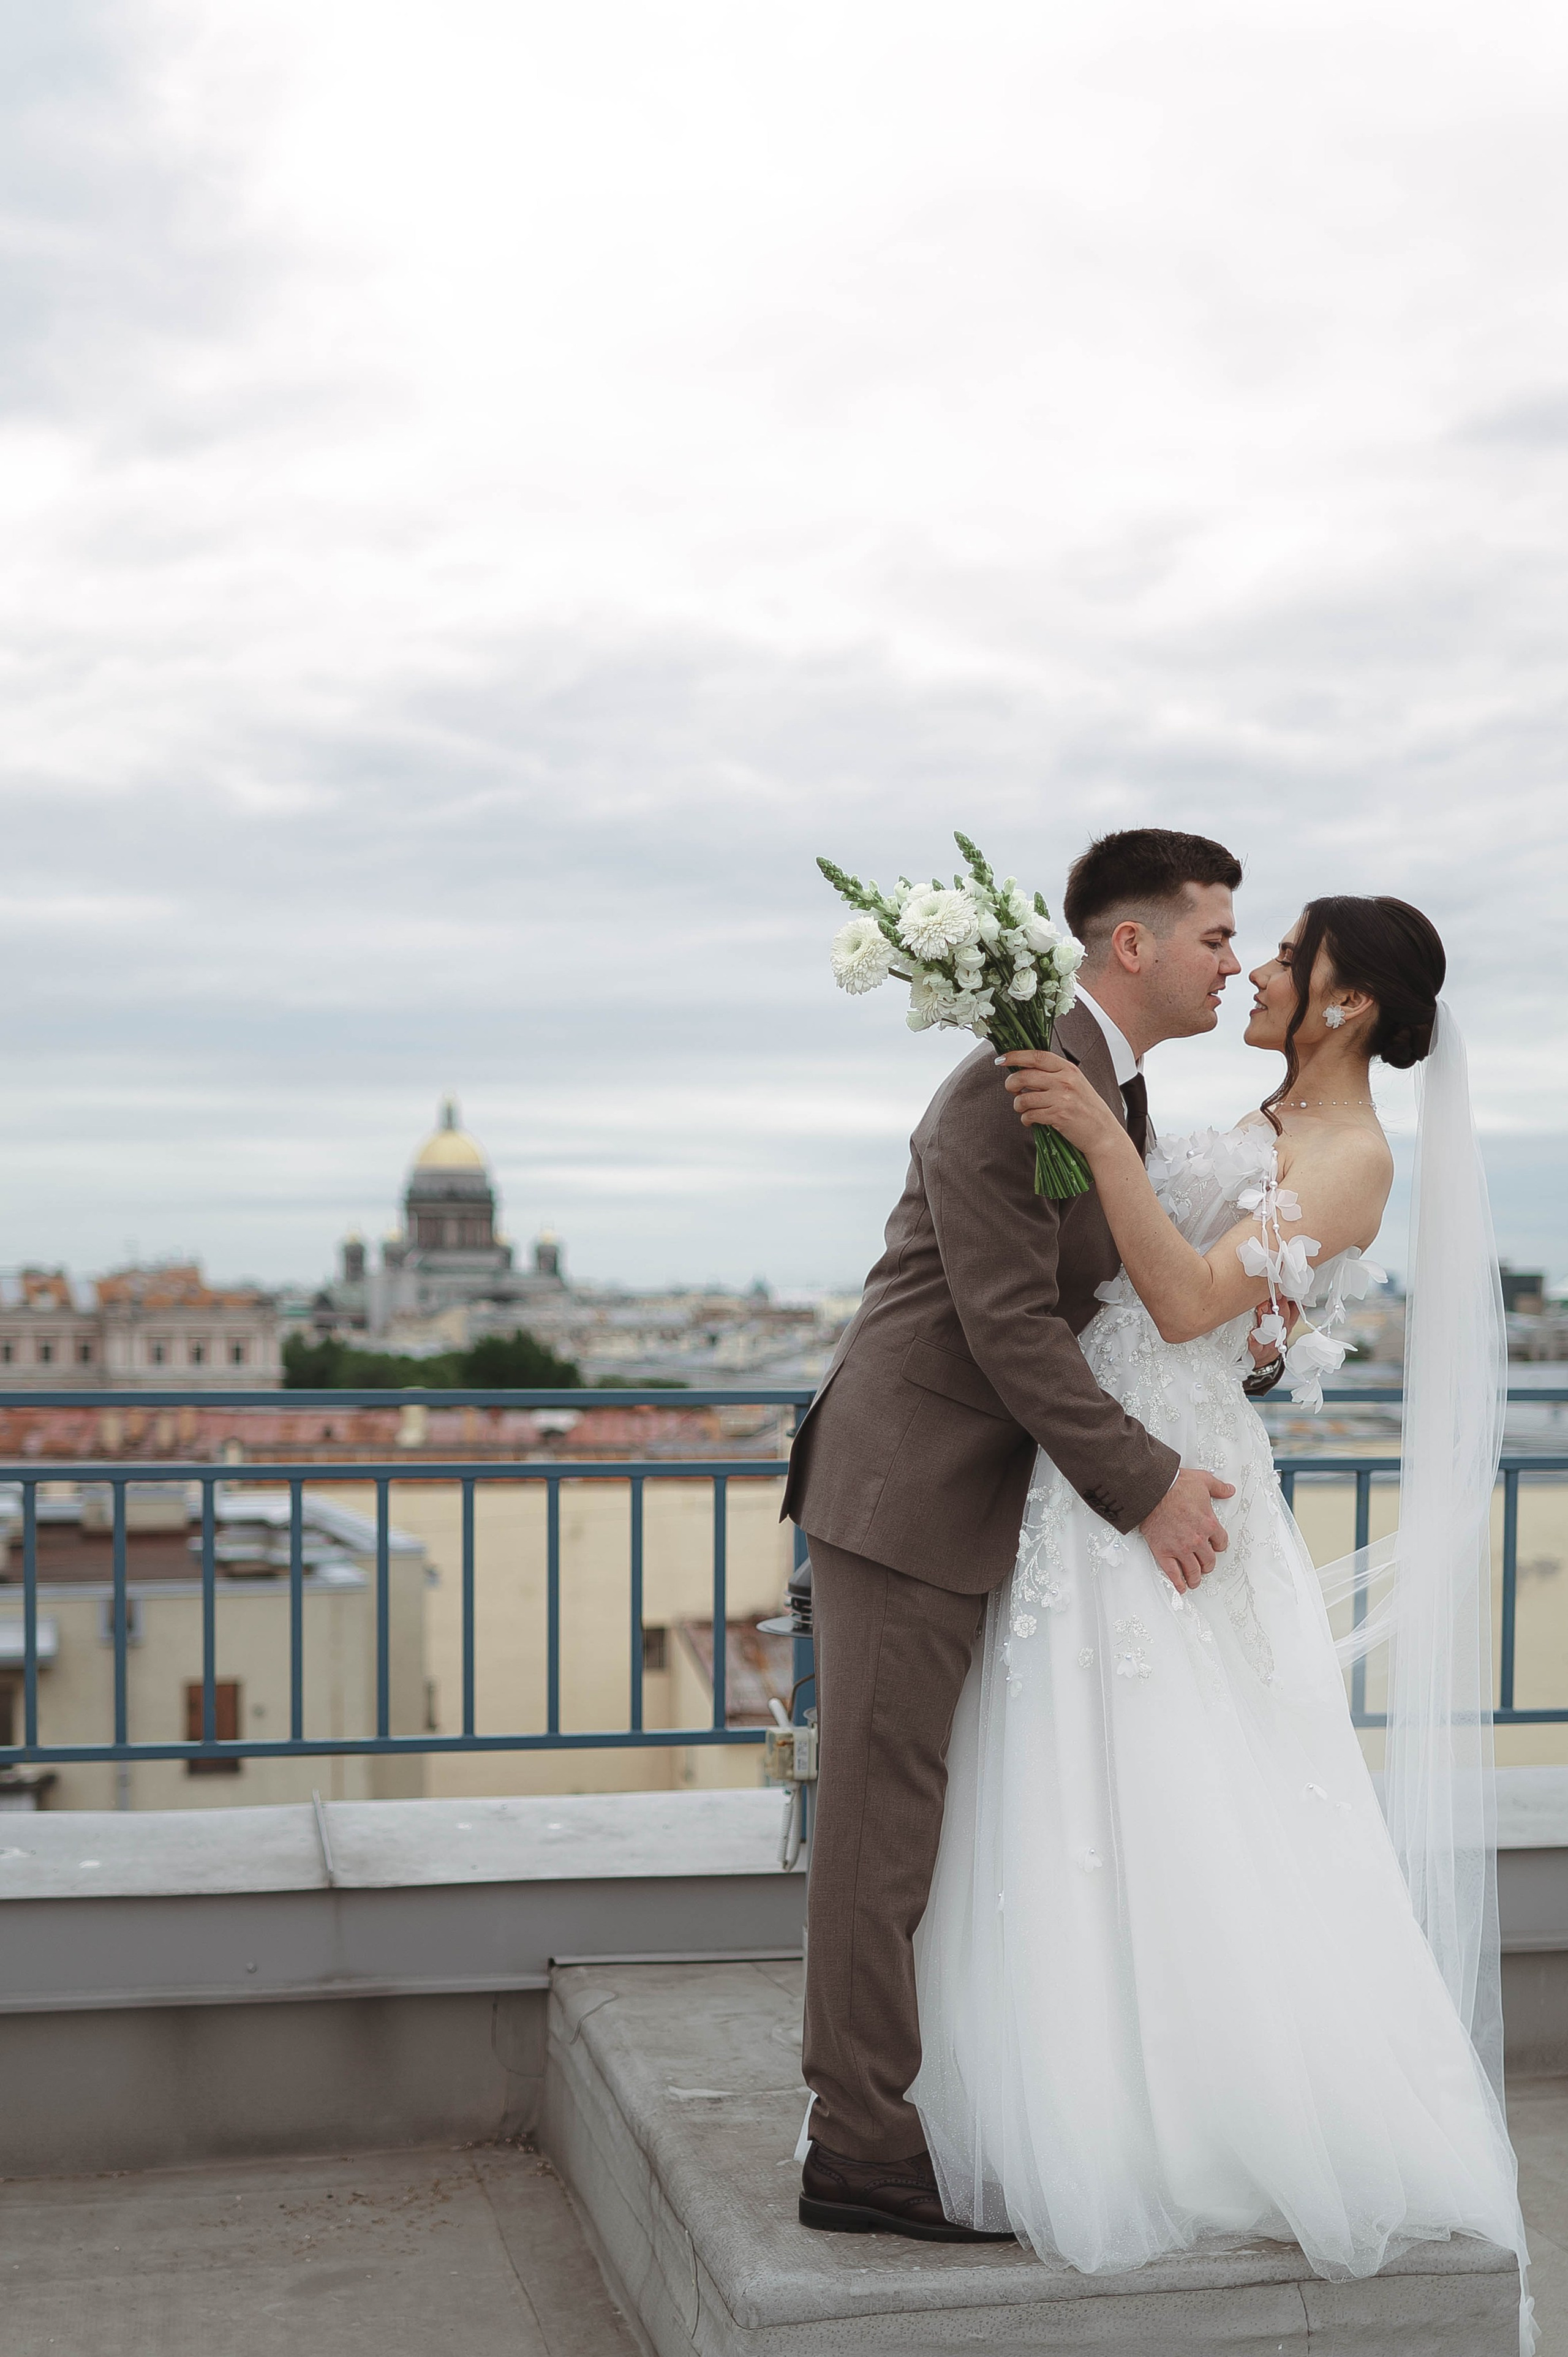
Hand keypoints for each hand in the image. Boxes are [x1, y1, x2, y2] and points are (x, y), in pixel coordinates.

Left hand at [1001, 1051, 1120, 1152]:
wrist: (1102, 1132)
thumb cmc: (1087, 1108)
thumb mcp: (1074, 1083)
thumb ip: (1053, 1074)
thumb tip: (1024, 1070)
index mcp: (1068, 1069)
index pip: (1036, 1056)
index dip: (1015, 1056)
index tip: (1002, 1059)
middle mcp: (1065, 1081)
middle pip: (1024, 1076)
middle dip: (1011, 1083)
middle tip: (1012, 1089)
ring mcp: (1062, 1098)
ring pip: (1023, 1098)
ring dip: (1018, 1105)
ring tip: (1024, 1108)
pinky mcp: (1058, 1116)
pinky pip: (1029, 1115)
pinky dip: (1026, 1119)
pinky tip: (1031, 1120)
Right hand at [1139, 1467, 1235, 1594]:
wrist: (1151, 1491)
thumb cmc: (1175, 1485)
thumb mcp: (1202, 1481)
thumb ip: (1218, 1488)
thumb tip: (1229, 1490)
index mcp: (1209, 1524)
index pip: (1221, 1543)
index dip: (1219, 1546)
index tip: (1215, 1547)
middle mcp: (1198, 1540)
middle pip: (1209, 1560)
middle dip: (1208, 1564)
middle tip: (1205, 1566)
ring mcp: (1180, 1548)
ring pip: (1193, 1570)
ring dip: (1196, 1578)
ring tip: (1195, 1581)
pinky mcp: (1164, 1552)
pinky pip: (1173, 1573)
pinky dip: (1178, 1582)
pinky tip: (1181, 1587)